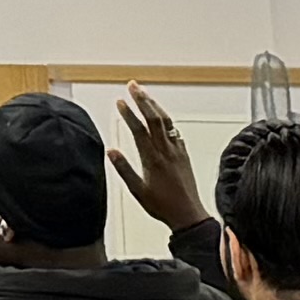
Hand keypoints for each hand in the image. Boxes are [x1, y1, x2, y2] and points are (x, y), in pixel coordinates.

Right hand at [113, 88, 205, 234]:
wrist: (188, 214)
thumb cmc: (162, 205)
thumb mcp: (138, 191)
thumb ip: (124, 170)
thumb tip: (111, 151)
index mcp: (152, 159)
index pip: (139, 130)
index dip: (128, 114)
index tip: (120, 102)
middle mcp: (166, 151)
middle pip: (154, 119)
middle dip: (142, 100)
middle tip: (133, 85)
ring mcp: (177, 151)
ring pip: (166, 122)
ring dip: (155, 105)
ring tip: (145, 93)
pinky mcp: (184, 154)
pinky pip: (175, 131)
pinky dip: (166, 118)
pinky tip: (161, 115)